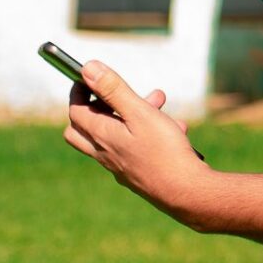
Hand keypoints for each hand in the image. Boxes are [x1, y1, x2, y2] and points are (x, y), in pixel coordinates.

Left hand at [63, 61, 211, 219]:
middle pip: (83, 130)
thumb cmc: (164, 152)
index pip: (75, 111)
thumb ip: (113, 90)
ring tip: (160, 103)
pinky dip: (147, 135)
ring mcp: (121, 167)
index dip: (79, 91)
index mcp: (101, 137)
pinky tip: (175, 129)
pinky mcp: (138, 175)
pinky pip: (134, 149)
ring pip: (115, 136)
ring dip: (133, 115)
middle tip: (116, 95)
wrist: (187, 193)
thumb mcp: (140, 113)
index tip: (89, 76)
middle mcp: (105, 154)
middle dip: (96, 107)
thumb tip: (87, 69)